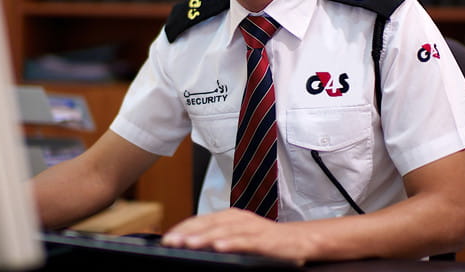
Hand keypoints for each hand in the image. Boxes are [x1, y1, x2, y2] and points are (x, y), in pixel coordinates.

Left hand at [161, 208, 310, 264]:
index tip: (165, 238)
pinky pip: (245, 241)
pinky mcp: (263, 239)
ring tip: (188, 244)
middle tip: (169, 241)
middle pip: (208, 224)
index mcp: (229, 217)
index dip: (182, 228)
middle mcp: (238, 219)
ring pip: (223, 232)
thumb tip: (191, 243)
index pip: (200, 220)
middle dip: (187, 233)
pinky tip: (220, 247)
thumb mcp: (239, 235)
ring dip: (204, 238)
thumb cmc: (267, 240)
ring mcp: (251, 228)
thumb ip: (218, 236)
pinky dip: (232, 243)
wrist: (298, 240)